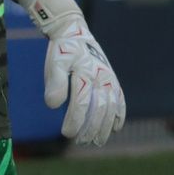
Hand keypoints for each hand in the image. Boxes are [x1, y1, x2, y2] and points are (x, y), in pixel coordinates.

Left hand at [29, 0, 126, 145]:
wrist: (75, 32)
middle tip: (81, 142)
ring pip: (111, 106)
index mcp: (85, 71)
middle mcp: (101, 75)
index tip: (67, 133)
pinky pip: (120, 98)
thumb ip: (55, 82)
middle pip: (99, 107)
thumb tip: (53, 105)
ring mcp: (109, 78)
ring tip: (97, 141)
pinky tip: (115, 128)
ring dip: (104, 126)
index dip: (75, 119)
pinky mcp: (113, 79)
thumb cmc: (62, 51)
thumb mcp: (54, 62)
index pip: (81, 101)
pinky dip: (120, 114)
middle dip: (91, 127)